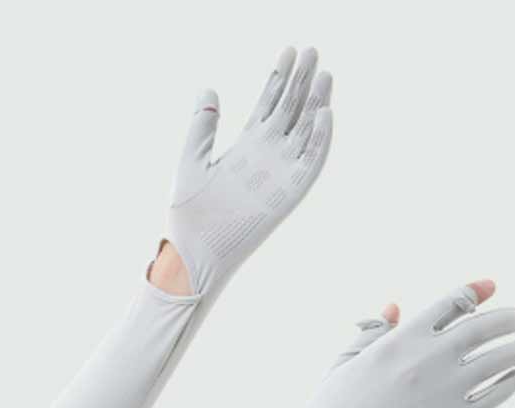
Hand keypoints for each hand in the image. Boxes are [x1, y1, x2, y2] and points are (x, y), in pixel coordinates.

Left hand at [164, 46, 332, 294]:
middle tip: (312, 50)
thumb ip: (202, 125)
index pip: (268, 105)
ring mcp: (279, 173)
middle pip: (291, 111)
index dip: (279, 78)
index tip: (288, 50)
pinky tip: (325, 113)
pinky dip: (320, 140)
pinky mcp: (288, 194)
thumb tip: (209, 87)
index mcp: (245, 147)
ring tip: (323, 73)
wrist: (195, 250)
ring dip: (316, 103)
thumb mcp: (191, 159)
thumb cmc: (189, 212)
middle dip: (302, 82)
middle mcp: (266, 157)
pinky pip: (310, 163)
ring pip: (304, 132)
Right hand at [299, 281, 514, 407]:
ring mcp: (441, 392)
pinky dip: (511, 382)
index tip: (491, 286)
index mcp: (398, 340)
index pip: (449, 303)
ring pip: (499, 359)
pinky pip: (494, 396)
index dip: (474, 291)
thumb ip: (373, 332)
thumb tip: (395, 307)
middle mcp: (425, 360)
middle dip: (508, 317)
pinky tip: (514, 377)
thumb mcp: (345, 362)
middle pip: (483, 326)